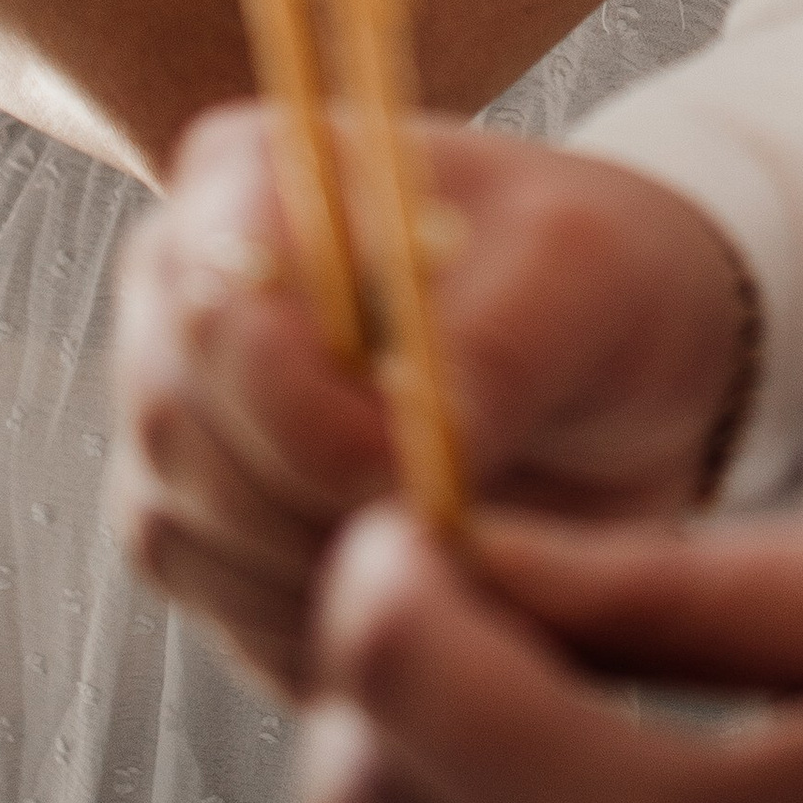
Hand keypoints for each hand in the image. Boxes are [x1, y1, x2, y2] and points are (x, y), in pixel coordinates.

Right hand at [113, 106, 753, 702]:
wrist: (627, 371)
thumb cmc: (597, 278)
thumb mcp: (579, 272)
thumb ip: (488, 351)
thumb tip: (404, 461)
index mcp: (248, 178)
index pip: (214, 303)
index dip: (306, 411)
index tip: (423, 464)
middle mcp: (182, 290)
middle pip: (176, 426)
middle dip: (314, 502)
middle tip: (451, 524)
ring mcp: (178, 415)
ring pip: (176, 531)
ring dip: (319, 571)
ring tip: (450, 547)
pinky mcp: (203, 533)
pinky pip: (218, 609)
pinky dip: (319, 624)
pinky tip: (417, 586)